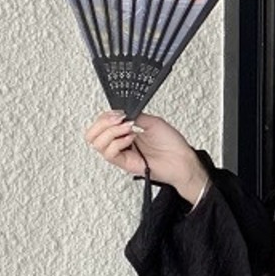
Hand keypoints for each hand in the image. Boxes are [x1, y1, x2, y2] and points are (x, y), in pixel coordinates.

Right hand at [84, 110, 206, 198]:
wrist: (182, 160)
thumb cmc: (172, 144)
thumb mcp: (151, 121)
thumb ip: (134, 116)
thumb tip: (121, 111)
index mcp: (124, 134)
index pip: (101, 125)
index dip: (105, 116)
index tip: (119, 112)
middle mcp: (121, 144)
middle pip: (92, 135)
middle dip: (101, 123)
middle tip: (118, 119)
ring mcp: (122, 154)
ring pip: (98, 144)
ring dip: (111, 131)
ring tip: (128, 129)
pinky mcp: (126, 164)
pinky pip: (110, 154)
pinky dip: (118, 142)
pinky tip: (131, 138)